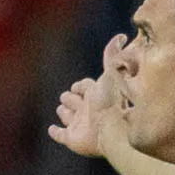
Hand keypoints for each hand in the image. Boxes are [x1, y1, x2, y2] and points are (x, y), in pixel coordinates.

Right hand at [47, 34, 128, 157]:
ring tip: (63, 110)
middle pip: (75, 101)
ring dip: (64, 113)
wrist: (113, 129)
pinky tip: (53, 129)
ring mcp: (80, 124)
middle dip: (70, 98)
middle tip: (68, 97)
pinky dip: (56, 132)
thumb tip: (121, 36)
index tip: (79, 86)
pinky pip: (61, 135)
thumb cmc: (112, 101)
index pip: (85, 86)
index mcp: (96, 94)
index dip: (81, 85)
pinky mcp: (72, 139)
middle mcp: (88, 109)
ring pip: (68, 116)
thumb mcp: (110, 73)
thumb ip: (112, 55)